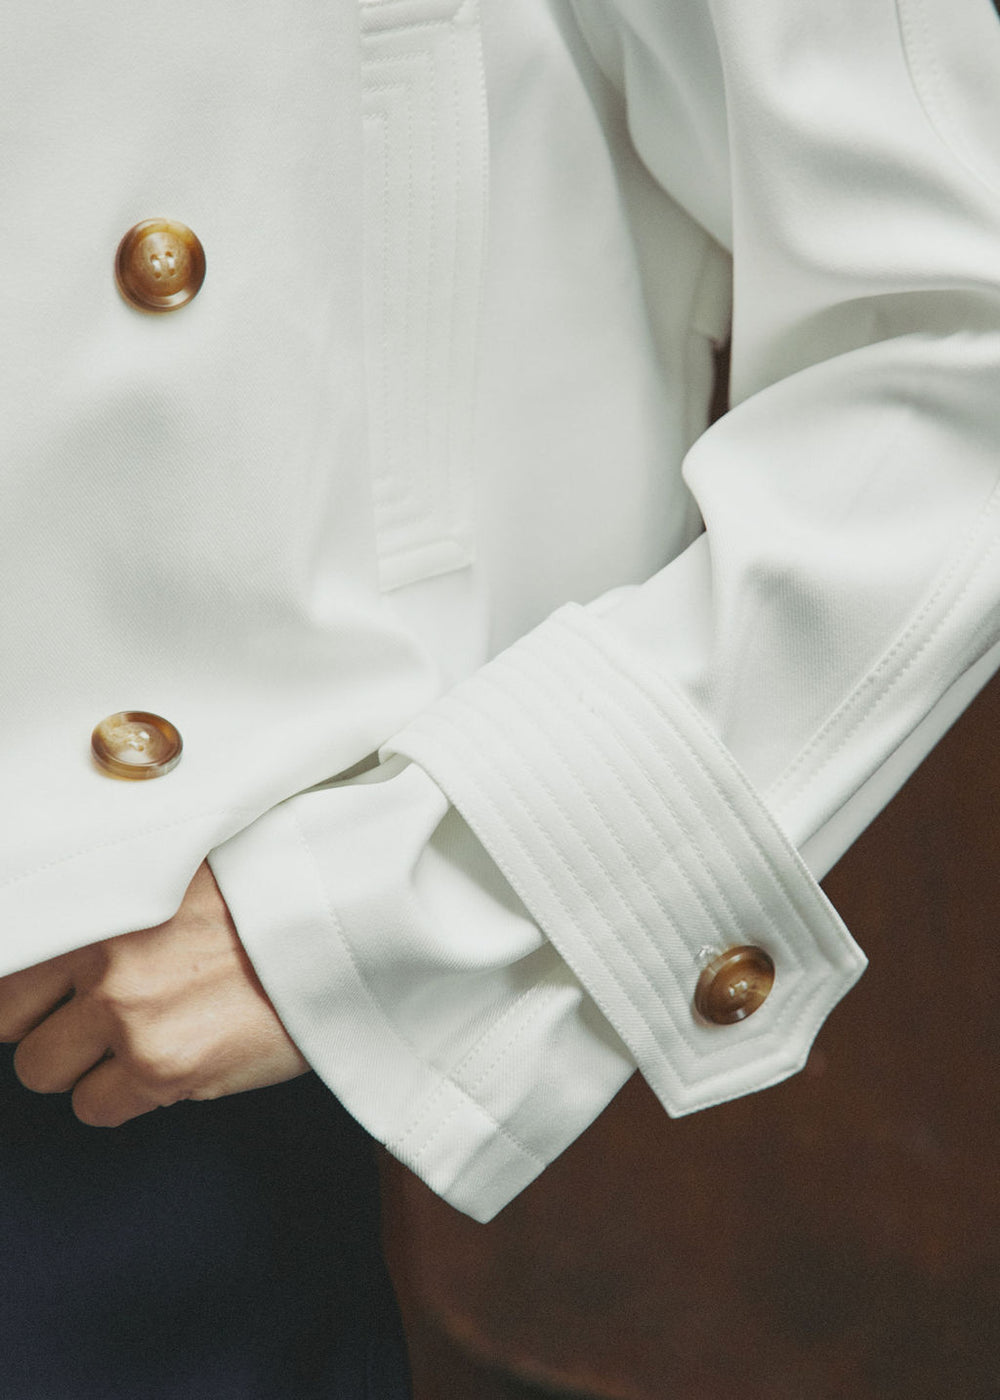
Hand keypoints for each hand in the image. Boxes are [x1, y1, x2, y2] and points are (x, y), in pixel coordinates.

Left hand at [0, 862, 307, 1124]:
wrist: (346, 929)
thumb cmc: (275, 898)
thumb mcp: (182, 874)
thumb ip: (119, 906)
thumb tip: (69, 950)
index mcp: (104, 900)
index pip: (8, 963)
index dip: (26, 987)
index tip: (50, 994)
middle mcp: (104, 956)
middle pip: (9, 1022)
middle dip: (45, 1024)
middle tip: (92, 1017)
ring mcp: (129, 1014)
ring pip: (44, 1072)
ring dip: (82, 1064)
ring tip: (138, 1038)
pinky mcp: (163, 1067)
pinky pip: (96, 1108)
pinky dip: (124, 1096)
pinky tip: (169, 1061)